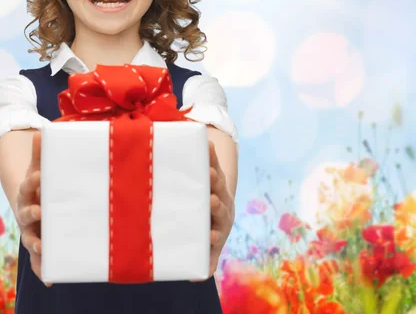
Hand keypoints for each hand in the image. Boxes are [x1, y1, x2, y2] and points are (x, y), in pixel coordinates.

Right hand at [15, 131, 51, 286]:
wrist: (34, 202)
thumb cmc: (42, 182)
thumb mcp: (41, 167)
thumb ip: (42, 153)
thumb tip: (42, 131)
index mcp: (28, 191)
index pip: (28, 185)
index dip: (32, 182)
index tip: (38, 179)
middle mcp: (26, 212)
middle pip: (26, 213)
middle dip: (33, 213)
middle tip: (40, 210)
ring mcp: (32, 229)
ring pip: (31, 237)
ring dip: (36, 243)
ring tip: (41, 246)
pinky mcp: (40, 244)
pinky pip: (39, 259)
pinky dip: (42, 269)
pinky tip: (49, 279)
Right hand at [191, 139, 234, 281]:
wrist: (222, 204)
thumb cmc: (211, 227)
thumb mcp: (210, 245)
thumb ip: (207, 259)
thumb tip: (197, 278)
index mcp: (219, 225)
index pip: (218, 230)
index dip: (215, 234)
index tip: (211, 236)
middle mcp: (222, 206)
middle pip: (220, 205)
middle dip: (216, 203)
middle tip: (212, 200)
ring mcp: (219, 188)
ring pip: (218, 182)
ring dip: (215, 176)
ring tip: (209, 170)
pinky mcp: (215, 172)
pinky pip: (213, 161)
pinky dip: (211, 153)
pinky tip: (208, 142)